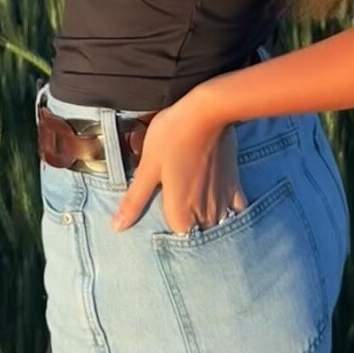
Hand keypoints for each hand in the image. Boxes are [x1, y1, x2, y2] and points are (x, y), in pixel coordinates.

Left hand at [110, 93, 245, 233]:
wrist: (208, 111)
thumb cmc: (172, 136)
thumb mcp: (148, 166)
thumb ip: (135, 200)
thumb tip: (117, 227)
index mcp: (181, 213)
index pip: (176, 241)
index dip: (168, 236)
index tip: (162, 223)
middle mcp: (205, 214)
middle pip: (197, 235)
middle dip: (189, 231)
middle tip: (177, 213)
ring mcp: (223, 200)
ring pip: (216, 225)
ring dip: (207, 224)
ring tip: (195, 210)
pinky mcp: (234, 185)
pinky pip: (235, 209)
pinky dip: (229, 212)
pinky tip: (220, 204)